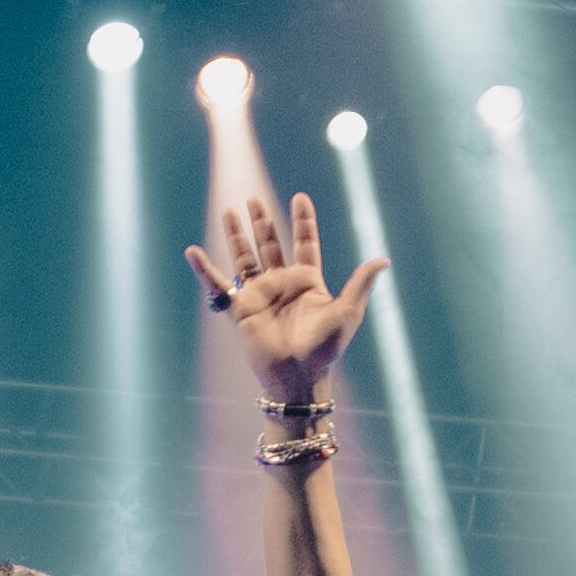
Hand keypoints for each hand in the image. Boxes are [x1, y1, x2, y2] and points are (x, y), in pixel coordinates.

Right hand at [186, 191, 386, 408]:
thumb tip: (383, 259)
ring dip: (236, 235)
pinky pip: (217, 285)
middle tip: (253, 199)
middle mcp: (281, 284)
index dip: (303, 220)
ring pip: (244, 257)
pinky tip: (192, 252)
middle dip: (262, 221)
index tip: (300, 198)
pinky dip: (203, 269)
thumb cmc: (325, 349)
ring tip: (229, 211)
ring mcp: (259, 294)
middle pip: (269, 244)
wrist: (297, 377)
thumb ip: (361, 283)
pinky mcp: (239, 309)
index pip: (304, 243)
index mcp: (307, 281)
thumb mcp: (347, 312)